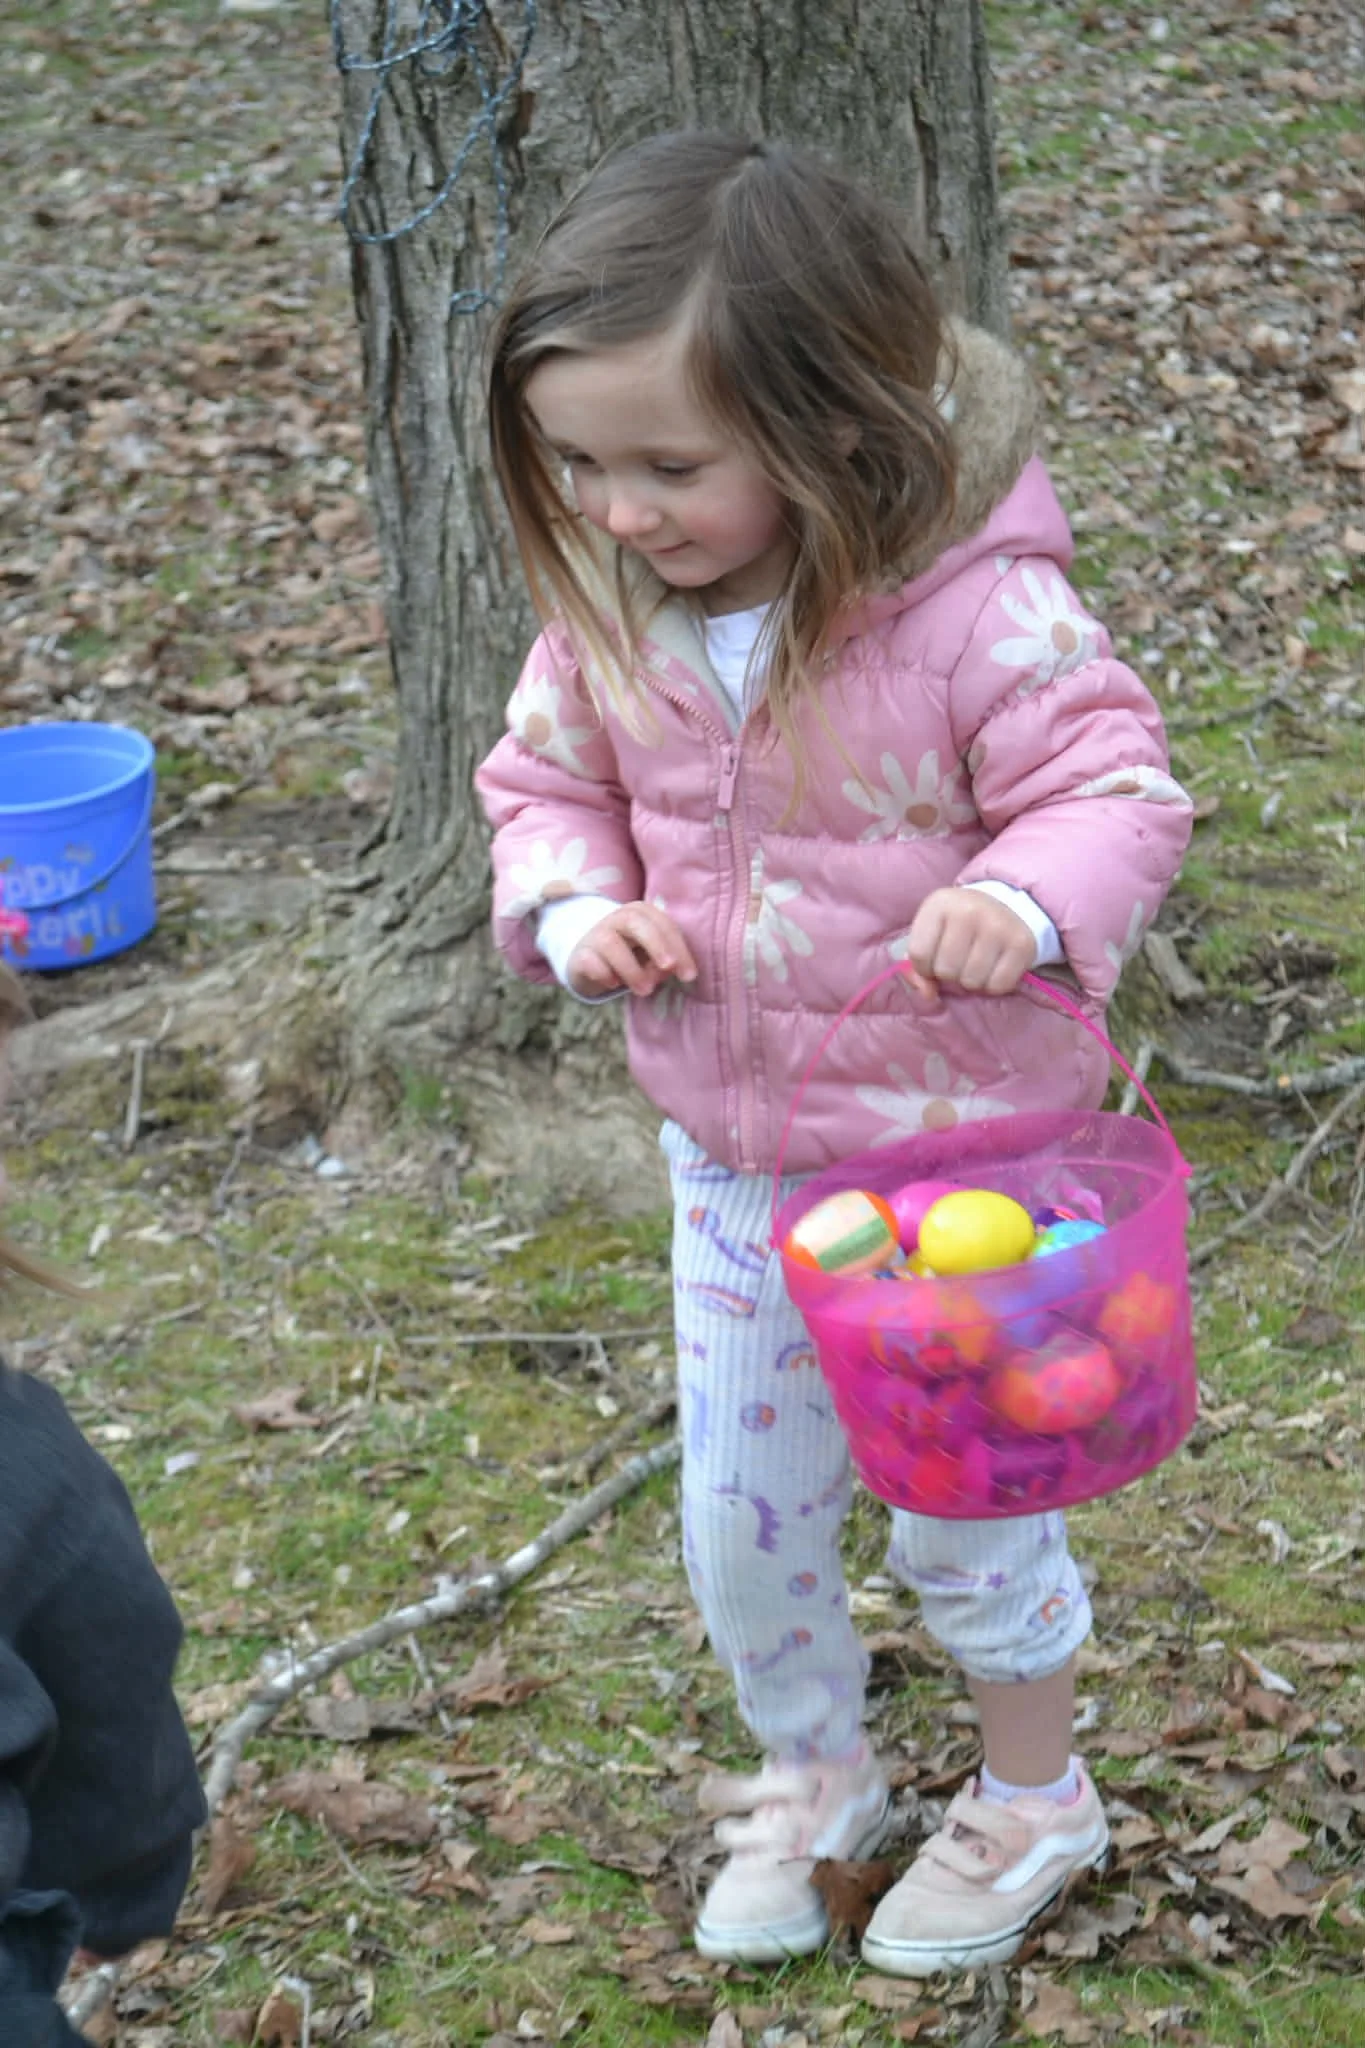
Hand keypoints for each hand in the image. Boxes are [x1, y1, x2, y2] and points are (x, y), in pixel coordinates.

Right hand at [566, 901, 697, 998]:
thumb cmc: (632, 957)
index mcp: (641, 914)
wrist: (592, 963)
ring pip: (610, 942)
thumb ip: (663, 962)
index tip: (689, 975)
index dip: (678, 948)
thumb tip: (668, 970)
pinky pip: (589, 960)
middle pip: (635, 920)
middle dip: (656, 944)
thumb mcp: (652, 959)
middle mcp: (617, 919)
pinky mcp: (579, 955)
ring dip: (631, 968)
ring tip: (645, 991)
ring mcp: (595, 934)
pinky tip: (614, 984)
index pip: (662, 924)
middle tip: (669, 969)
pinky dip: (603, 972)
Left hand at [902, 886, 1035, 999]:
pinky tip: (993, 968)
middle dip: (949, 974)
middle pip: (946, 970)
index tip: (933, 961)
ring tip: (975, 964)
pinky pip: (998, 985)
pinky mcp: (1021, 944)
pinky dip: (993, 985)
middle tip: (959, 961)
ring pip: (971, 981)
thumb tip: (927, 994)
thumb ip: (917, 966)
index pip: (919, 954)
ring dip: (971, 981)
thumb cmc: (959, 925)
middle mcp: (969, 911)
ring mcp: (998, 926)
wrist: (1007, 906)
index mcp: (940, 903)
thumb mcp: (931, 932)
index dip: (923, 968)